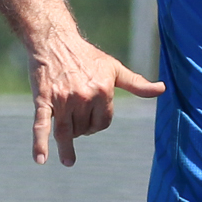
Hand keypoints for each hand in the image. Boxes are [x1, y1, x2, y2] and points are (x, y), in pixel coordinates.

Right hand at [30, 34, 161, 166]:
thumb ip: (137, 83)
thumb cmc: (87, 56)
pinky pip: (41, 126)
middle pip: (85, 129)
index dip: (98, 125)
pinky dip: (40, 144)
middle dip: (82, 128)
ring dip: (67, 147)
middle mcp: (84, 97)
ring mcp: (62, 100)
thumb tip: (162, 89)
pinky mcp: (43, 100)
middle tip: (75, 120)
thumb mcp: (114, 68)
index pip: (103, 123)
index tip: (91, 120)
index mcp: (103, 91)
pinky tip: (41, 160)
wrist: (55, 41)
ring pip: (66, 132)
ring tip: (69, 161)